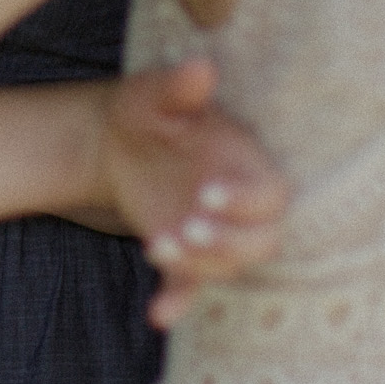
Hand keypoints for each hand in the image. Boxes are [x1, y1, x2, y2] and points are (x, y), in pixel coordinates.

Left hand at [101, 60, 287, 328]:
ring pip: (230, 266)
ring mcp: (214, 234)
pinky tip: (157, 316)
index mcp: (244, 165)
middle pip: (262, 241)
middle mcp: (238, 206)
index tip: (207, 194)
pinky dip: (177, 303)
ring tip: (158, 246)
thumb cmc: (148, 113)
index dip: (245, 200)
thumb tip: (200, 68)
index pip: (269, 194)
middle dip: (230, 243)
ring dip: (201, 266)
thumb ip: (180, 88)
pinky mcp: (185, 257)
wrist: (115, 144)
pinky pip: (190, 288)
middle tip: (189, 229)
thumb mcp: (156, 96)